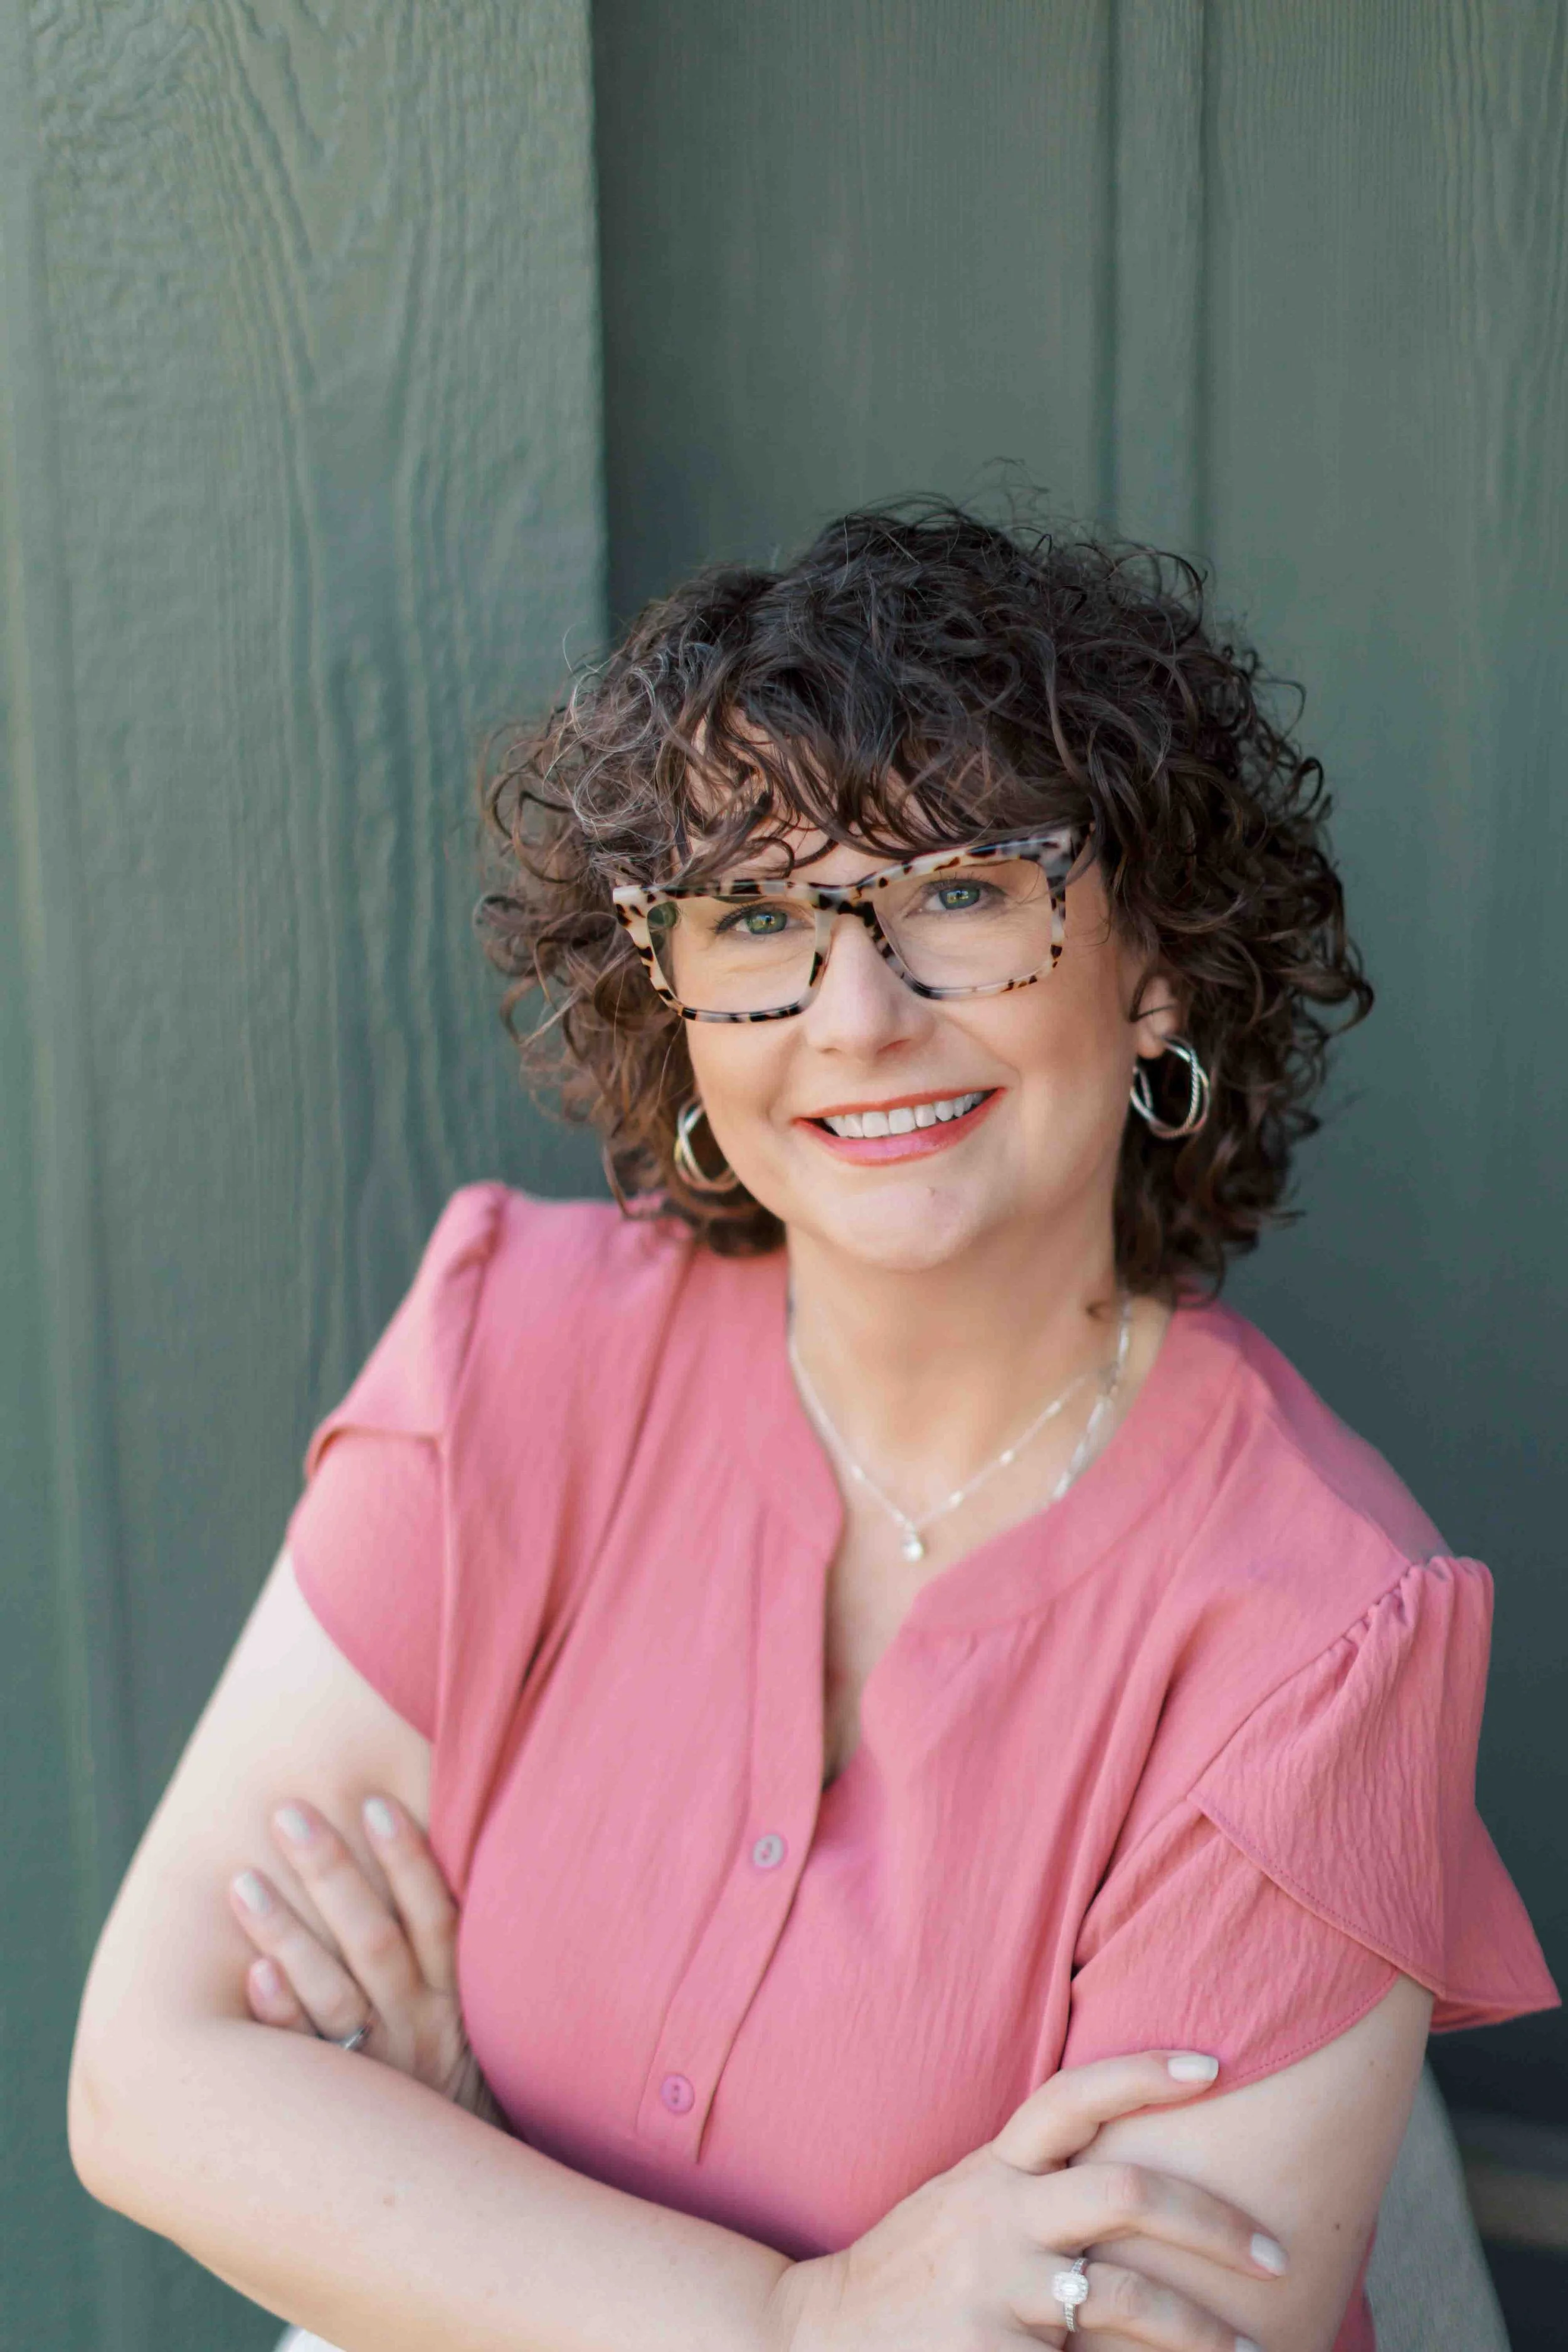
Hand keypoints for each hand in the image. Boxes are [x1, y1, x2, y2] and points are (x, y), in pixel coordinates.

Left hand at [228, 1795, 503, 2123]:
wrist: (450, 2196)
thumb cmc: (451, 2083)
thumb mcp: (466, 2020)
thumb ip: (445, 1957)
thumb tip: (415, 1852)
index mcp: (452, 1999)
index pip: (435, 1916)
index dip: (408, 1860)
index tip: (375, 1802)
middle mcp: (415, 2029)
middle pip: (374, 1941)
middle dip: (332, 1874)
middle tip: (288, 1813)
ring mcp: (375, 2072)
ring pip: (332, 1994)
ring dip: (286, 1934)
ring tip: (241, 1881)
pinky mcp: (336, 2111)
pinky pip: (304, 2059)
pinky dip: (280, 2016)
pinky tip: (253, 1976)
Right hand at [772, 2051, 1284, 2351]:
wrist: (822, 2337)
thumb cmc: (917, 2272)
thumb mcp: (968, 2206)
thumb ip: (1036, 2184)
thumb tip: (1138, 2173)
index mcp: (994, 2171)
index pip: (1072, 2098)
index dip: (1142, 2072)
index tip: (1215, 2064)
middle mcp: (997, 2216)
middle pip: (1125, 2192)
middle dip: (1213, 2222)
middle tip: (1272, 2253)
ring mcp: (994, 2288)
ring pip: (1124, 2296)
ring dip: (1198, 2330)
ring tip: (1244, 2349)